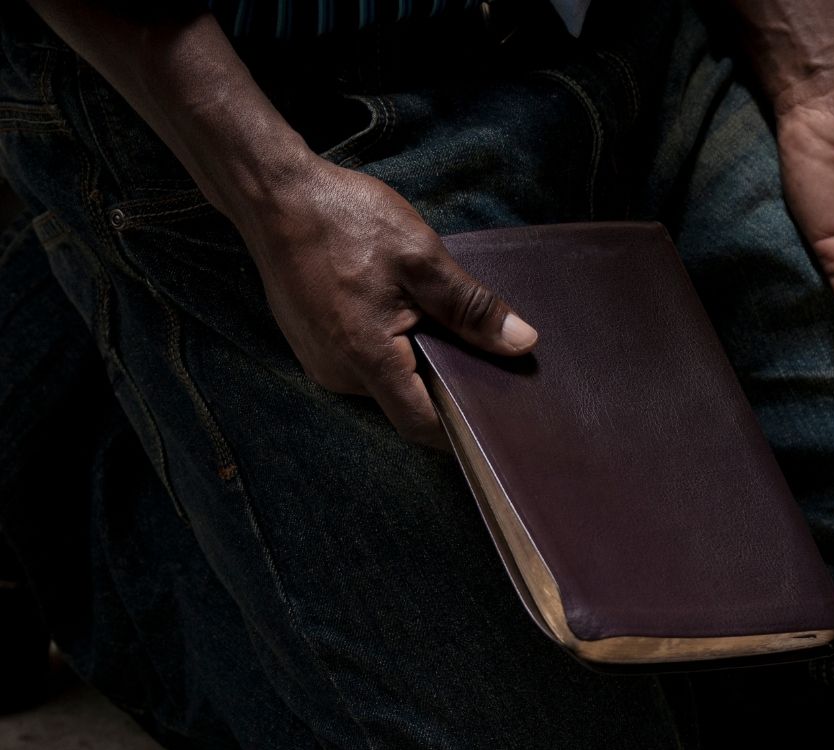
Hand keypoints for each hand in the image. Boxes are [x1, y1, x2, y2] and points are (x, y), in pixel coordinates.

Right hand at [236, 158, 536, 446]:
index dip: (461, 430)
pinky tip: (412, 318)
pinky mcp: (313, 345)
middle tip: (491, 364)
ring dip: (419, 365)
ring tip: (453, 333)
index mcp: (367, 358)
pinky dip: (394, 351)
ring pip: (386, 382)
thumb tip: (521, 343)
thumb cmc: (344, 221)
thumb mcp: (421, 258)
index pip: (421, 424)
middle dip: (447, 389)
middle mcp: (339, 373)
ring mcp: (321, 361)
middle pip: (406, 404)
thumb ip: (471, 307)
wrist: (272, 195)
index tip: (498, 418)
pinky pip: (364, 363)